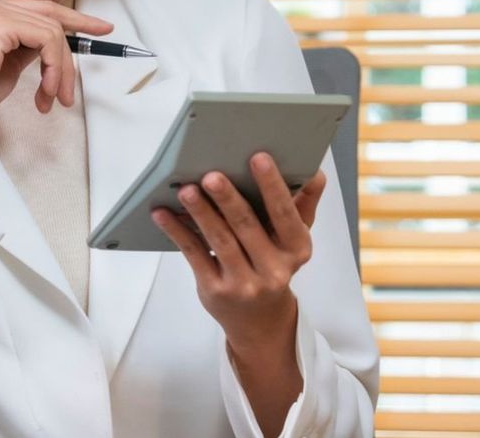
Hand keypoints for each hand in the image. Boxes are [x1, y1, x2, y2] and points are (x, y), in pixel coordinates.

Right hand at [0, 0, 112, 177]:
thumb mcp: (8, 62)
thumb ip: (28, 45)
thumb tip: (57, 41)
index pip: (40, 7)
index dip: (76, 18)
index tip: (102, 29)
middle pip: (51, 18)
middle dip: (72, 52)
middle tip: (79, 81)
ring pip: (54, 32)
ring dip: (62, 70)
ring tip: (54, 98)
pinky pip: (48, 41)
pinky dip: (55, 69)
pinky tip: (46, 92)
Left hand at [151, 152, 326, 349]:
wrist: (260, 320)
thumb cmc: (275, 266)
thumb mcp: (294, 240)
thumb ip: (303, 205)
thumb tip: (315, 173)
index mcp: (297, 250)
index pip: (285, 214)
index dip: (272, 186)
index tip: (258, 158)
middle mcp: (273, 269)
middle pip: (247, 226)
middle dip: (228, 199)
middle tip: (211, 175)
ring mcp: (243, 283)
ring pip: (220, 240)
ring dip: (201, 213)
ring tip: (187, 190)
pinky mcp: (215, 290)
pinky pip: (195, 255)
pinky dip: (178, 232)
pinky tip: (164, 214)